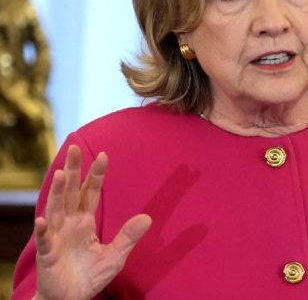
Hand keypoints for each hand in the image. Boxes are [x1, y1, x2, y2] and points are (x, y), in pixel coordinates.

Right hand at [33, 145, 151, 299]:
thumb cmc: (90, 276)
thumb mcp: (115, 256)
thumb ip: (128, 237)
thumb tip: (148, 218)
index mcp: (85, 222)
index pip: (91, 192)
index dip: (96, 174)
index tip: (103, 155)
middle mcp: (70, 224)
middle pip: (72, 192)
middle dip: (74, 170)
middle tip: (75, 148)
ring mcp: (57, 237)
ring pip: (56, 209)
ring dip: (58, 192)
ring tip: (62, 173)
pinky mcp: (48, 254)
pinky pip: (45, 240)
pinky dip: (44, 230)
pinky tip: (42, 219)